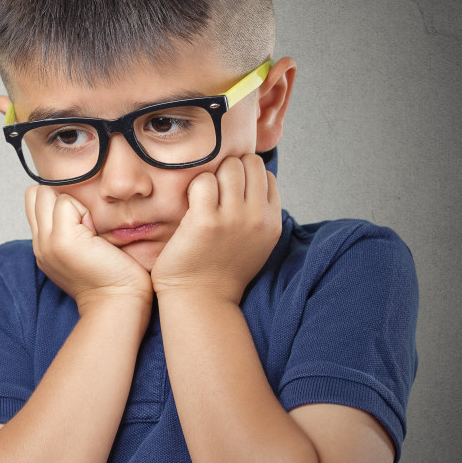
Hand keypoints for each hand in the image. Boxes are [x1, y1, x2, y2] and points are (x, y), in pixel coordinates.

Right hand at [26, 185, 152, 313]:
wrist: (117, 302)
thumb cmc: (111, 277)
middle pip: (35, 194)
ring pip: (47, 195)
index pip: (35, 201)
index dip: (56, 201)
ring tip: (89, 229)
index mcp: (43, 247)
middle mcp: (39, 244)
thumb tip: (71, 203)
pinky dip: (84, 210)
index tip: (79, 223)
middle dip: (60, 198)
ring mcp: (47, 242)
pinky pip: (65, 202)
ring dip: (72, 204)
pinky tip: (95, 234)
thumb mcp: (79, 251)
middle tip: (84, 222)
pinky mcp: (62, 239)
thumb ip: (68, 229)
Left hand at [151, 154, 281, 303]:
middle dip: (228, 169)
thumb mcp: (255, 242)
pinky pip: (203, 181)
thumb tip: (252, 178)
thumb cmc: (221, 269)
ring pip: (228, 167)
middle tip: (213, 189)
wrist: (201, 299)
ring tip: (202, 196)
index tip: (228, 190)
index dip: (245, 175)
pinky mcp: (206, 221)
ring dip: (212, 175)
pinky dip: (194, 186)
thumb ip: (258, 212)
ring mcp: (233, 218)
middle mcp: (257, 218)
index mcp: (271, 221)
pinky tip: (190, 204)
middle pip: (249, 163)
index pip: (265, 174)